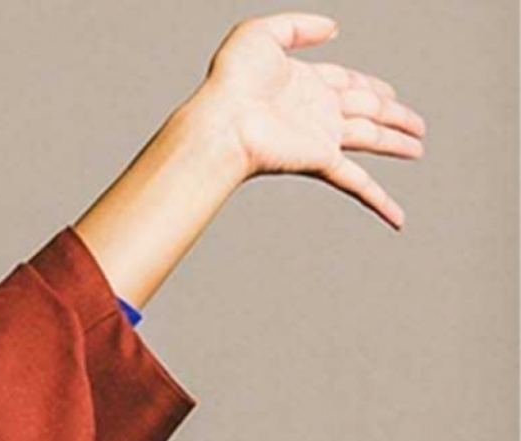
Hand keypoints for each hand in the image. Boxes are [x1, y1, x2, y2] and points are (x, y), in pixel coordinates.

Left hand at [191, 12, 426, 228]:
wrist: (221, 120)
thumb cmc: (230, 81)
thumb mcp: (261, 33)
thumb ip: (299, 25)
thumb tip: (332, 28)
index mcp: (305, 83)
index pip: (348, 82)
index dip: (371, 86)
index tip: (390, 93)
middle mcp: (316, 111)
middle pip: (368, 111)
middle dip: (395, 116)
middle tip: (418, 126)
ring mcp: (319, 137)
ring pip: (371, 140)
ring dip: (396, 144)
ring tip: (417, 149)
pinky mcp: (319, 160)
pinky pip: (358, 183)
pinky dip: (379, 201)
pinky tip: (396, 217)